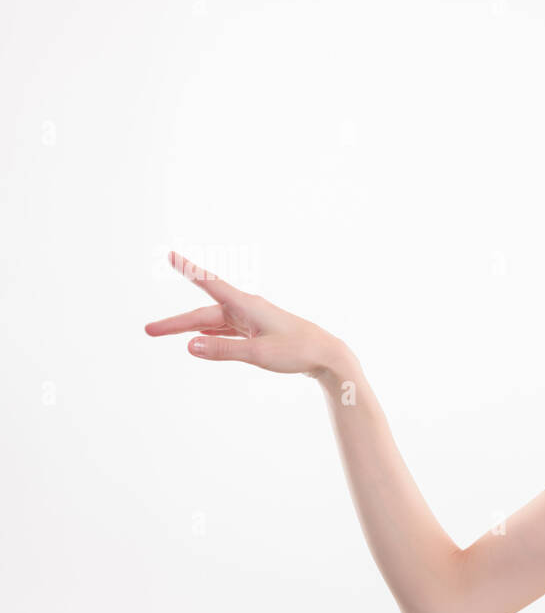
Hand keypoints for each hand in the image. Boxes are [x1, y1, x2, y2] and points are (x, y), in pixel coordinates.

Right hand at [144, 250, 341, 378]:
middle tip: (148, 330)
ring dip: (189, 329)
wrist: (327, 356)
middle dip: (175, 323)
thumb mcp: (257, 353)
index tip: (170, 255)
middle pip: (203, 315)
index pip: (210, 284)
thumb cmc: (297, 350)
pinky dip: (210, 335)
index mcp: (246, 305)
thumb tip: (188, 346)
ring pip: (213, 324)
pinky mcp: (259, 334)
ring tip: (162, 333)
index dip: (189, 270)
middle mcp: (247, 310)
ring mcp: (252, 321)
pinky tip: (198, 339)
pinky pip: (226, 331)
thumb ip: (222, 350)